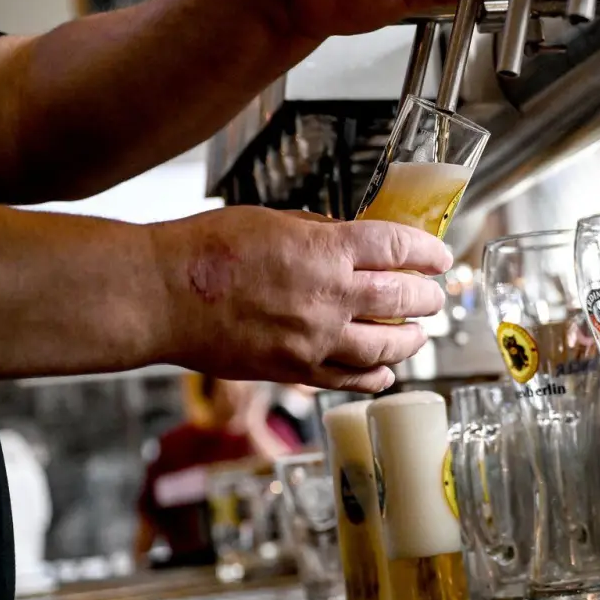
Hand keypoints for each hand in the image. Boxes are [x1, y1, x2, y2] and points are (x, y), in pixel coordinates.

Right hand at [150, 207, 452, 391]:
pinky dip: (375, 377)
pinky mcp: (294, 370)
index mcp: (326, 250)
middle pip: (402, 299)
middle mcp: (329, 296)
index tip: (440, 257)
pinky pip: (350, 379)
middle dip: (427, 298)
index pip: (398, 247)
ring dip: (411, 340)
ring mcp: (314, 338)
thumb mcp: (272, 220)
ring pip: (385, 346)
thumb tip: (350, 239)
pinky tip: (386, 374)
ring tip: (419, 336)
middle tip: (434, 297)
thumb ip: (319, 232)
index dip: (428, 252)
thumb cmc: (204, 250)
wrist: (160, 294)